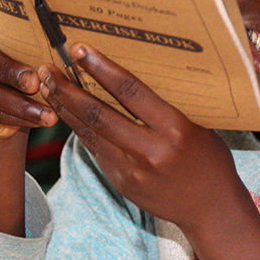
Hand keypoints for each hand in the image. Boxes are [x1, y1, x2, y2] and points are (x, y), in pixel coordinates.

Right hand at [0, 0, 57, 137]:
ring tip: (49, 114)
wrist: (12, 118)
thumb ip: (40, 41)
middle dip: (9, 70)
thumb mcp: (35, 54)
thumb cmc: (30, 73)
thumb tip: (82, 25)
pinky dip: (20, 118)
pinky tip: (41, 120)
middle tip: (35, 80)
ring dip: (22, 103)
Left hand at [38, 44, 247, 229]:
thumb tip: (129, 78)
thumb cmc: (210, 159)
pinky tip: (68, 114)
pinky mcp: (122, 183)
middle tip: (47, 69)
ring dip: (66, 109)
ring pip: (90, 134)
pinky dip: (80, 130)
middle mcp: (151, 150)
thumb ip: (167, 107)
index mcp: (175, 129)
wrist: (212, 210)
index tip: (79, 50)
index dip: (101, 68)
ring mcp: (133, 171)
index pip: (131, 92)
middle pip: (99, 114)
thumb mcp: (198, 126)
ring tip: (48, 87)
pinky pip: (96, 151)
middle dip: (68, 90)